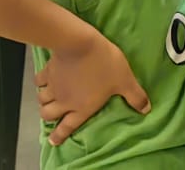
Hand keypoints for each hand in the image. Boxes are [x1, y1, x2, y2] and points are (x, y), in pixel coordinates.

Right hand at [36, 36, 150, 145]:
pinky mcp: (48, 71)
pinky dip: (40, 82)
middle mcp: (65, 100)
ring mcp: (54, 86)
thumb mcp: (125, 81)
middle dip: (49, 116)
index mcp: (82, 107)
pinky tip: (44, 80)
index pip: (68, 126)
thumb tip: (146, 109)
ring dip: (44, 101)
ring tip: (47, 98)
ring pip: (41, 99)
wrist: (80, 43)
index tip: (52, 140)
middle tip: (52, 114)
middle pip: (48, 115)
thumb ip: (135, 96)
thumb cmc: (104, 64)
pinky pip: (39, 81)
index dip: (59, 135)